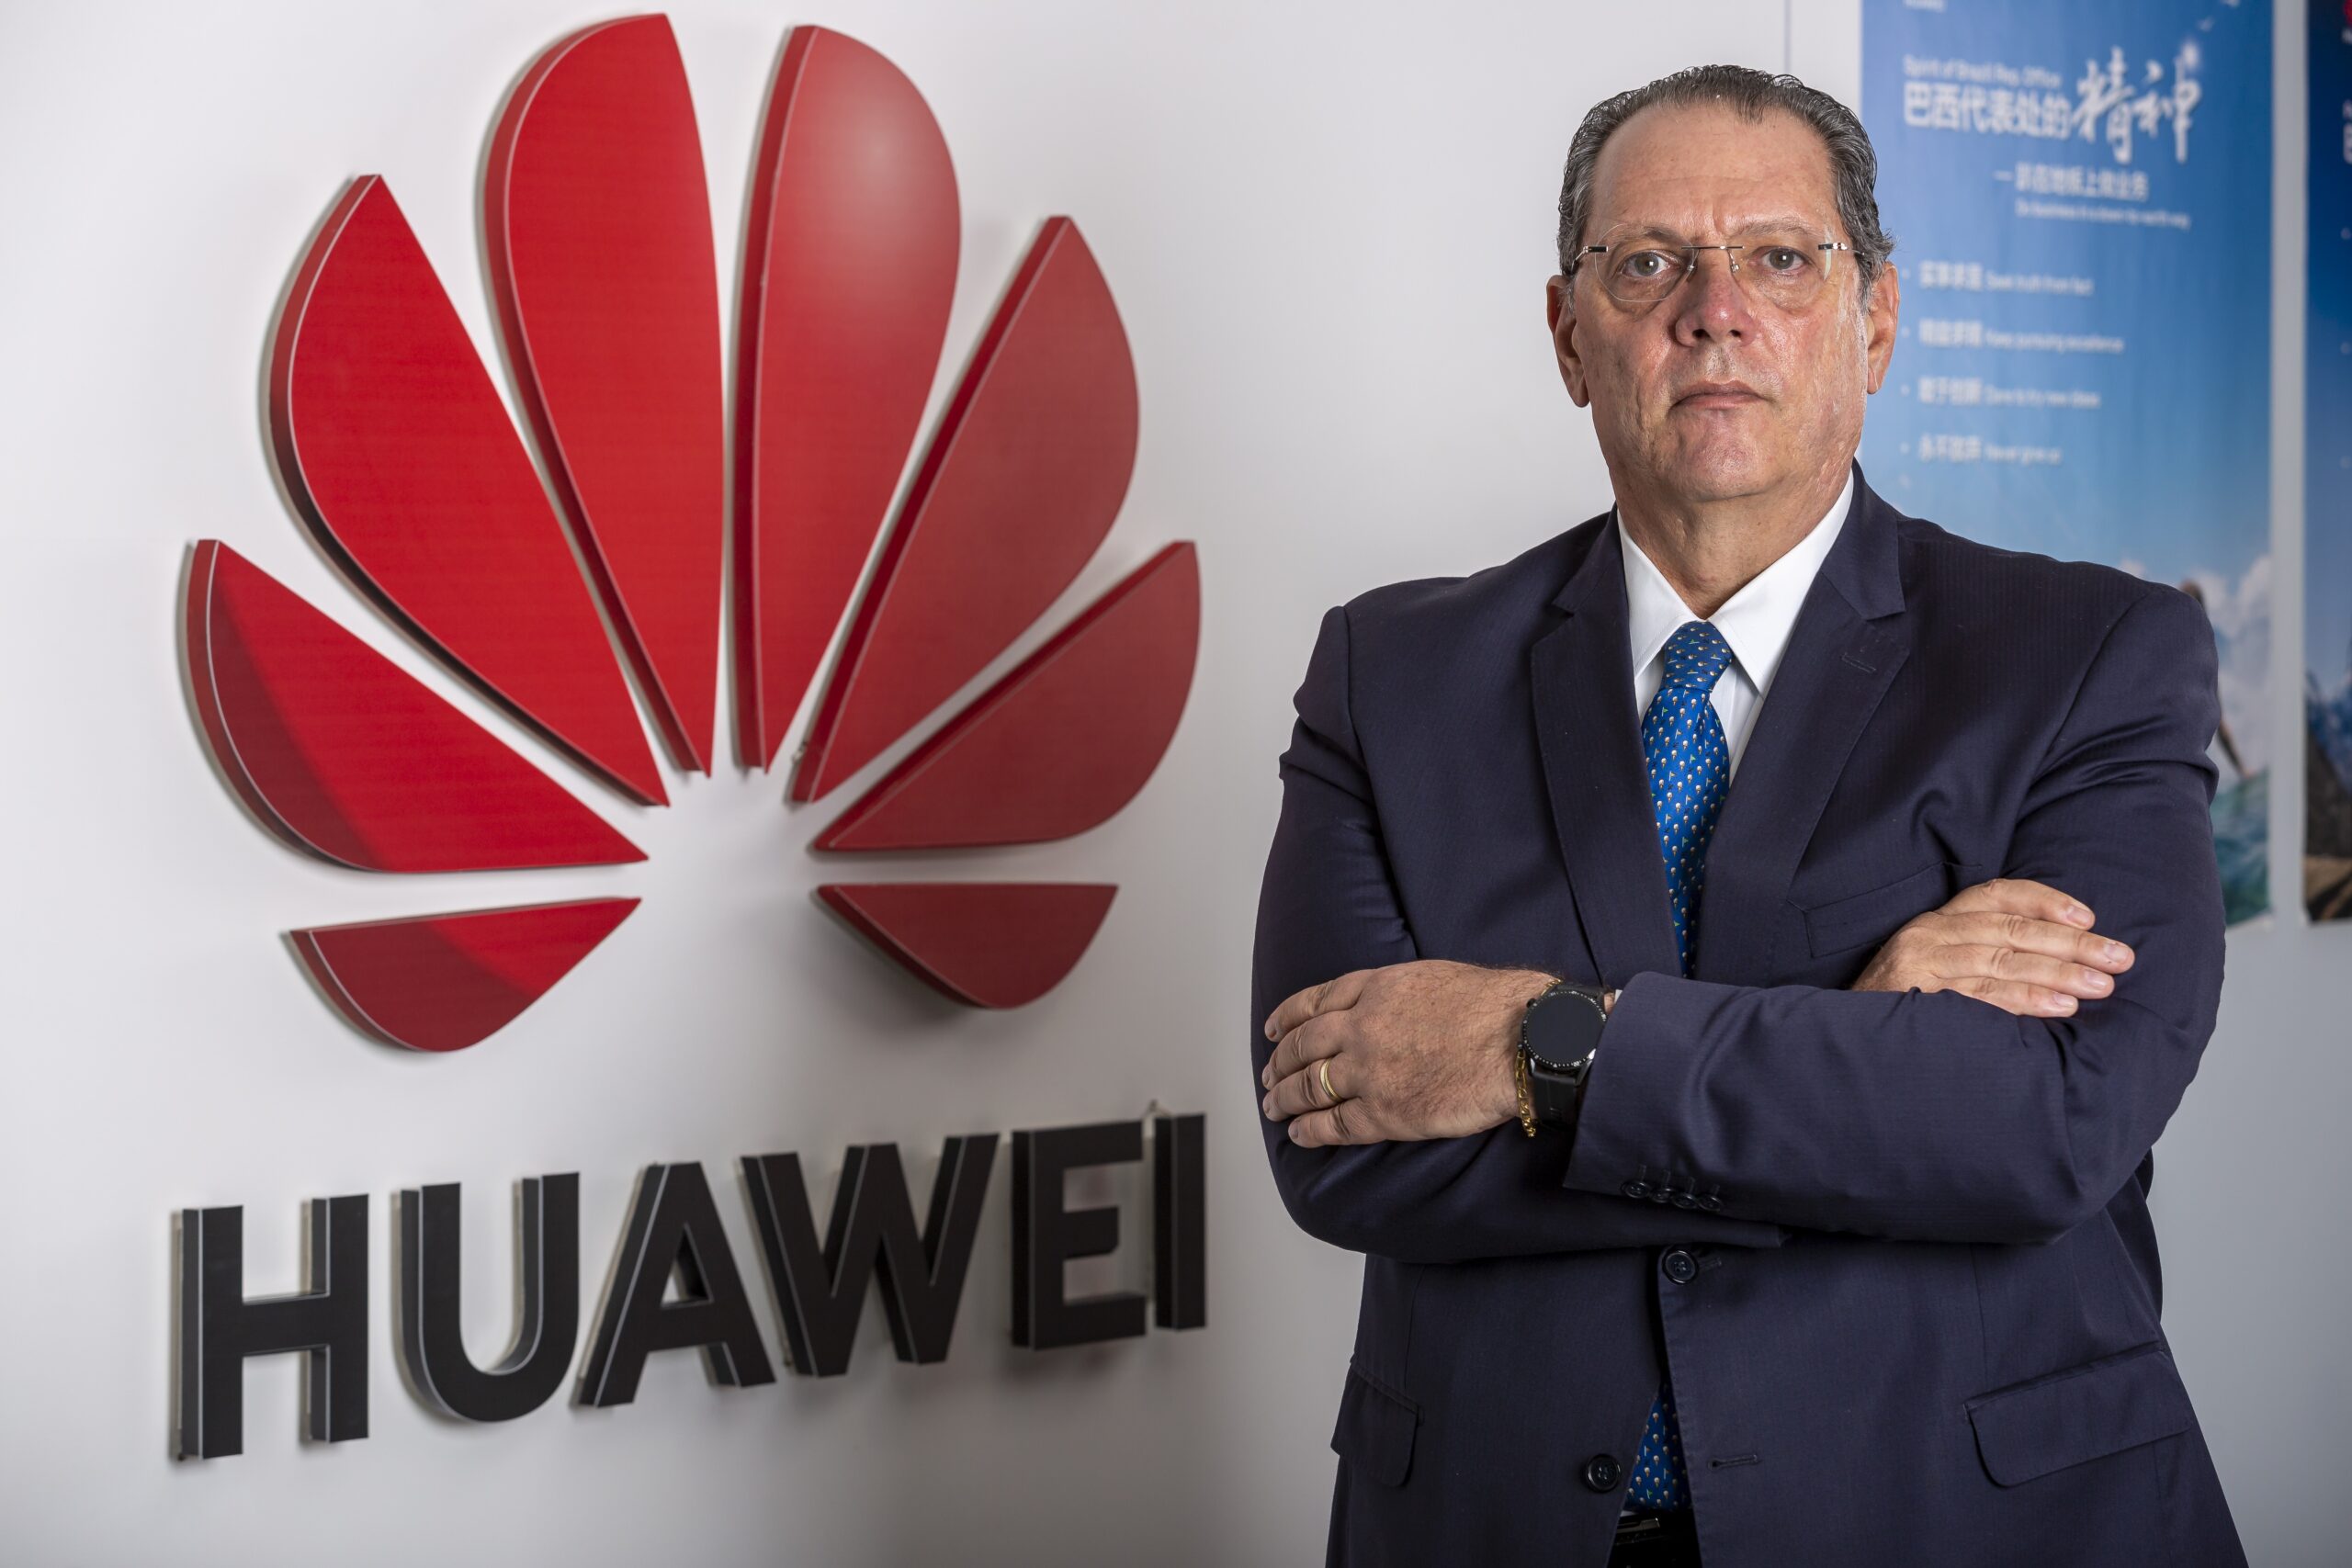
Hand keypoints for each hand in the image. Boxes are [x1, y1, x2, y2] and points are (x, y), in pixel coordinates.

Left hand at [1258, 961, 1558, 1146]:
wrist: (1522, 1039)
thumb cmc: (1495, 1005)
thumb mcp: (1434, 976)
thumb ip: (1399, 992)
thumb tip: (1390, 1003)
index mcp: (1375, 989)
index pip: (1315, 1002)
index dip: (1287, 1017)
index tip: (1273, 1028)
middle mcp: (1362, 1027)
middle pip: (1303, 1045)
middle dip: (1280, 1060)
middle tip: (1268, 1072)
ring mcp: (1370, 1071)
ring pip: (1310, 1085)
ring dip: (1284, 1097)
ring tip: (1273, 1105)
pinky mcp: (1386, 1111)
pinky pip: (1335, 1123)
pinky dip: (1310, 1129)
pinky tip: (1299, 1133)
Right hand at [1851, 877, 2132, 1016]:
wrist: (1845, 1038)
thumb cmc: (1905, 1003)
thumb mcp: (1939, 963)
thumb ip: (1984, 952)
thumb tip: (2063, 958)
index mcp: (1938, 920)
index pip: (1997, 894)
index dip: (2045, 900)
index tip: (2089, 915)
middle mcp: (1928, 935)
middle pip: (2010, 930)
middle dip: (2071, 943)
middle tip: (2118, 958)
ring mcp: (1921, 966)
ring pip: (2000, 960)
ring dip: (2057, 973)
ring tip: (2100, 987)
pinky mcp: (1918, 999)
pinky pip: (1980, 997)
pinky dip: (2023, 1001)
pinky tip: (2058, 1008)